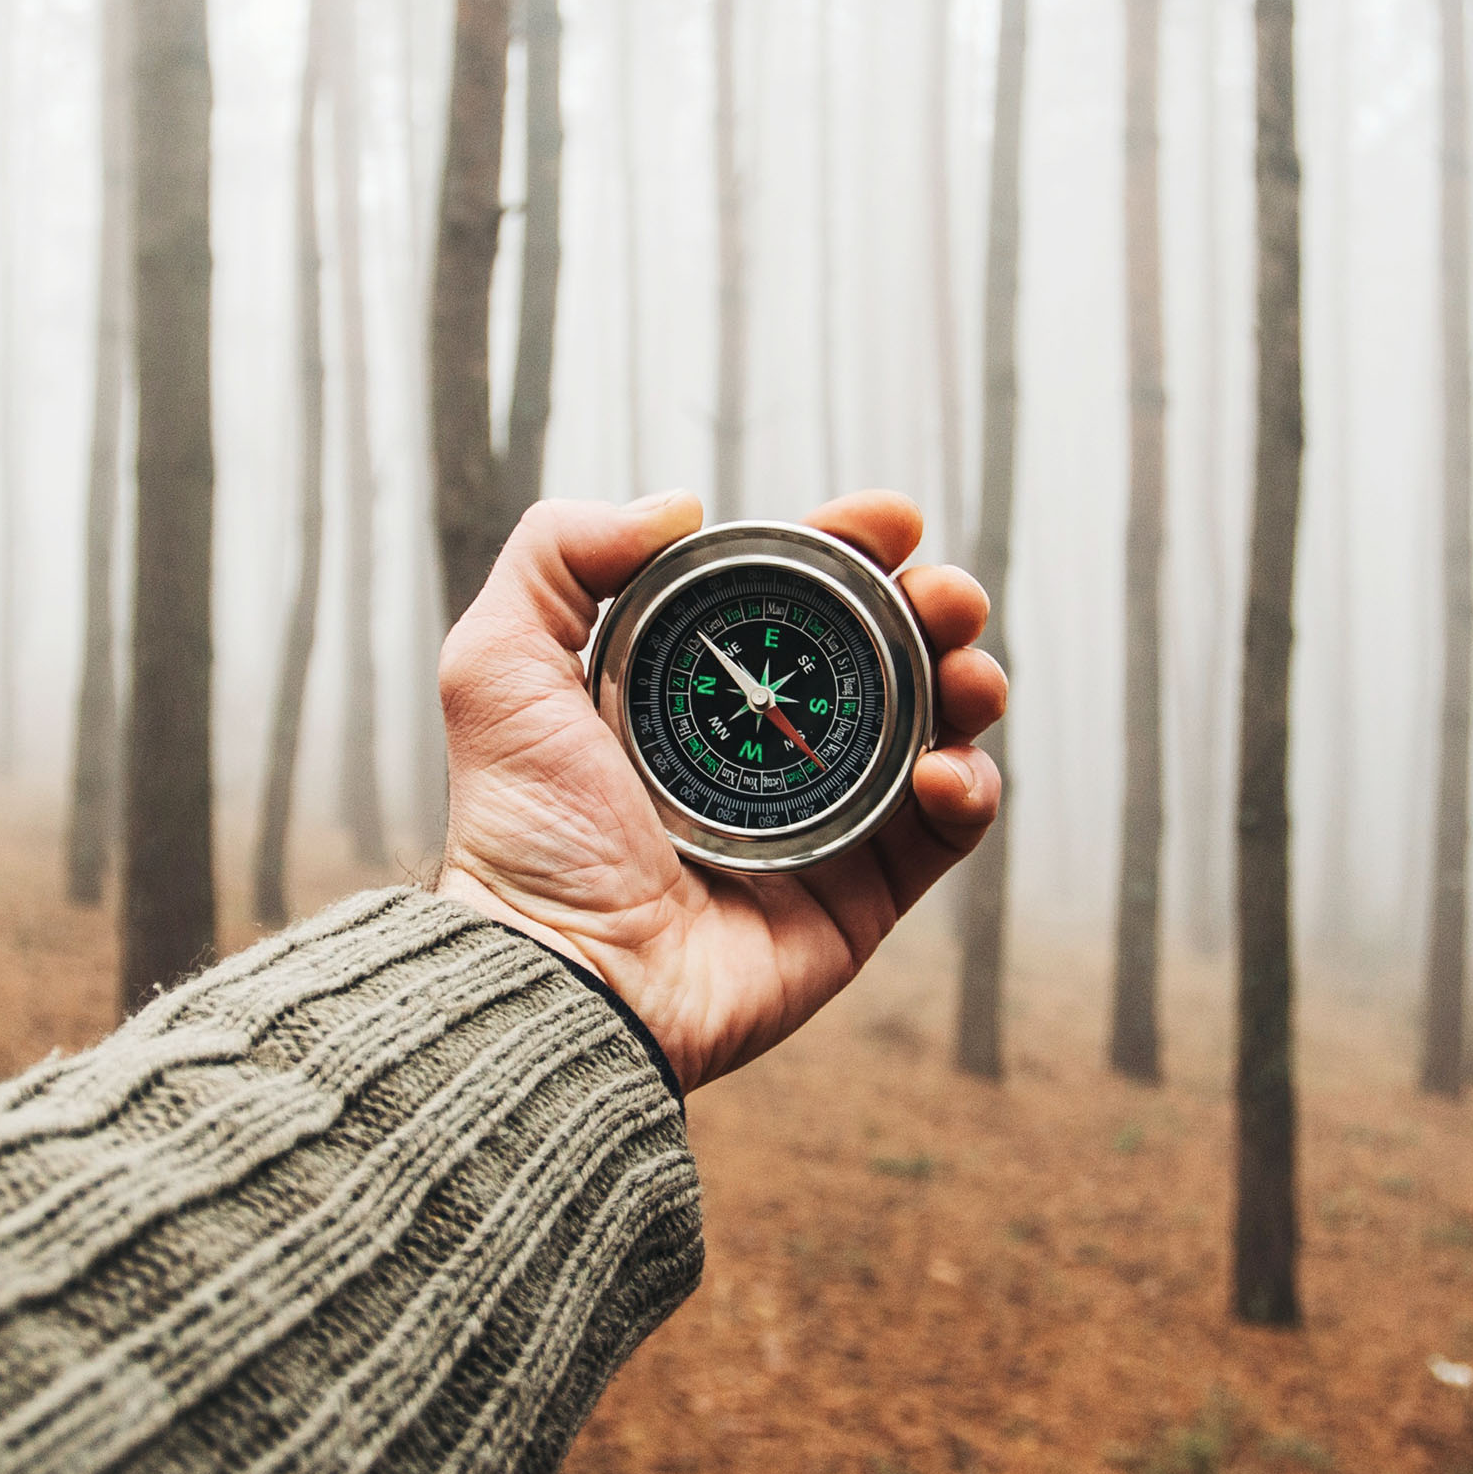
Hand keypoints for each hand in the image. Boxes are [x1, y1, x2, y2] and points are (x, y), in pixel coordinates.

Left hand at [432, 489, 1007, 1089]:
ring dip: (971, 681)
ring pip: (938, 727)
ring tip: (967, 676)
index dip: (851, 545)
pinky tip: (945, 774)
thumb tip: (682, 502)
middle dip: (935, 606)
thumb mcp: (499, 663)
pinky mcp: (865, 895)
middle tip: (944, 597)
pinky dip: (974, 788)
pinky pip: (951, 830)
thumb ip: (560, 552)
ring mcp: (826, 818)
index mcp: (698, 685)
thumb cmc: (523, 833)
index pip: (798, 593)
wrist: (562, 971)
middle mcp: (770, 744)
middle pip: (887, 650)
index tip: (890, 521)